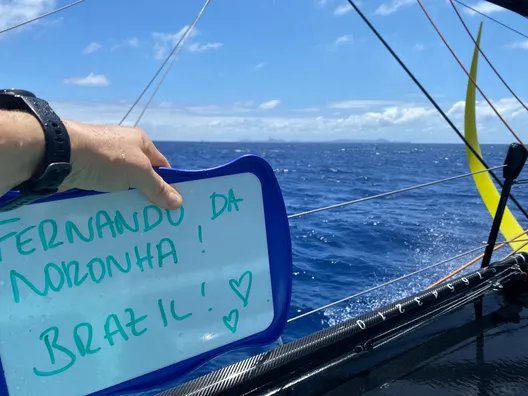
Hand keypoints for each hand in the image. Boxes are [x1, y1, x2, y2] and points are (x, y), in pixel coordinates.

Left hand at [61, 120, 181, 209]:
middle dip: (147, 196)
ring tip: (135, 221)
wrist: (61, 154)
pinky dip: (109, 200)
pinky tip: (113, 215)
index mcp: (140, 142)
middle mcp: (123, 148)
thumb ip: (158, 188)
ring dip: (127, 200)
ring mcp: (104, 160)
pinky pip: (105, 189)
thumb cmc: (108, 158)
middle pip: (142, 176)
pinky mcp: (88, 171)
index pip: (161, 166)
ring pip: (122, 185)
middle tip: (154, 218)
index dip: (167, 184)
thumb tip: (179, 202)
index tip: (171, 206)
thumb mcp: (140, 173)